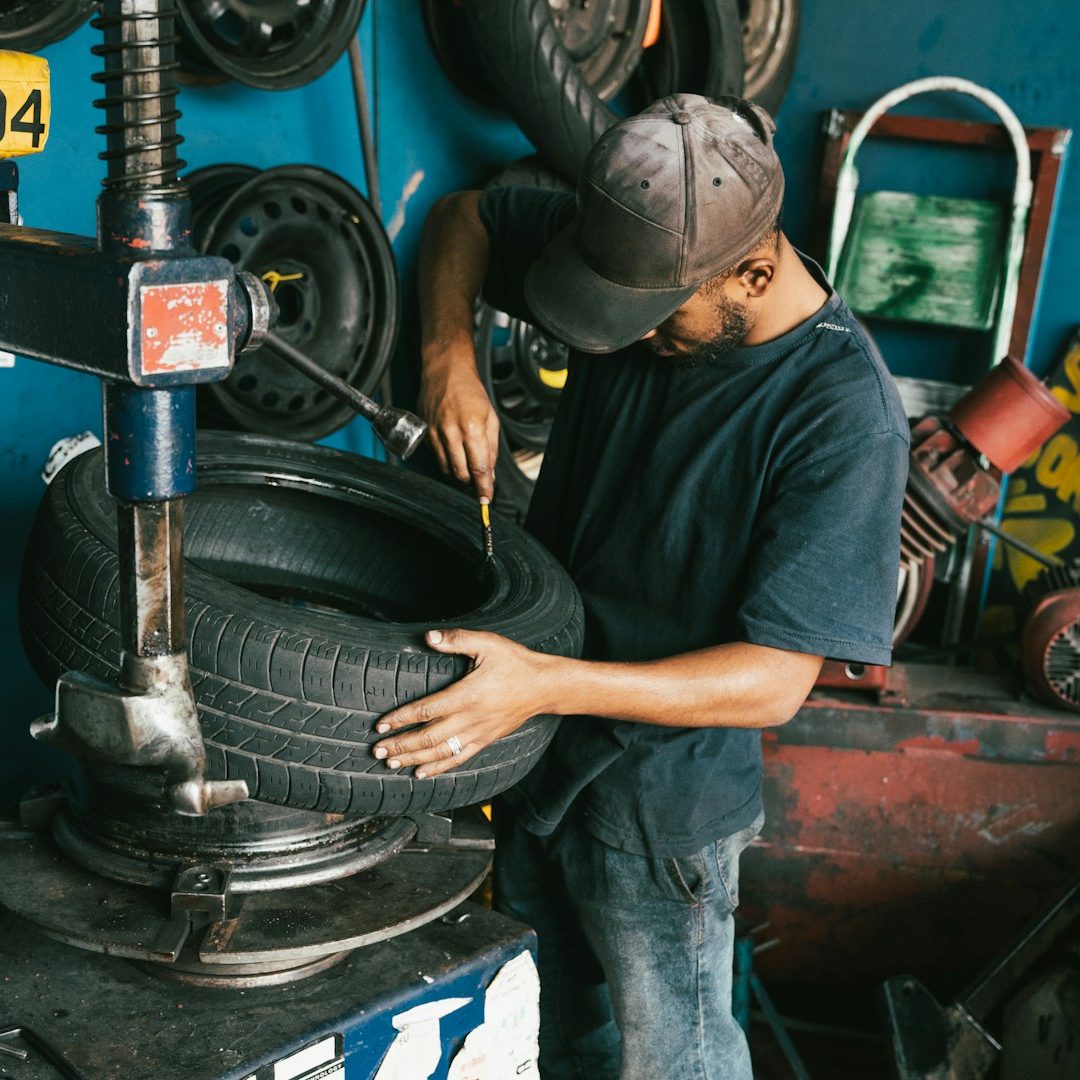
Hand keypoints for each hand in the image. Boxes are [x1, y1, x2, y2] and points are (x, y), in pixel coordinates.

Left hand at [373, 629, 557, 778]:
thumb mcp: (488, 643)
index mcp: (467, 695)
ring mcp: (478, 733)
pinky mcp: (485, 740)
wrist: (544, 686)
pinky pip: (458, 758)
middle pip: (428, 737)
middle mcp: (471, 718)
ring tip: (391, 762)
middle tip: (378, 750)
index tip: (381, 725)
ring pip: (440, 752)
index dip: (401, 718)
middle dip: (401, 744)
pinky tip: (421, 773)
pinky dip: (438, 768)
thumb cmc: (515, 663)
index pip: (426, 710)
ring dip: (414, 759)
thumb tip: (429, 637)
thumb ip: (457, 640)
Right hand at [419, 349, 500, 502]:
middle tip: (479, 473)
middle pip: (461, 473)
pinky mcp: (425, 432)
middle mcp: (451, 432)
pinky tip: (453, 444)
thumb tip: (489, 473)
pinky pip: (437, 456)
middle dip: (472, 479)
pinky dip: (447, 458)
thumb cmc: (470, 390)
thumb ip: (491, 448)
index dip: (483, 488)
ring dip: (459, 469)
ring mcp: (435, 432)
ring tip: (466, 454)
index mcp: (472, 428)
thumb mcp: (491, 418)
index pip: (479, 468)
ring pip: (447, 468)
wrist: (446, 370)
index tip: (486, 499)